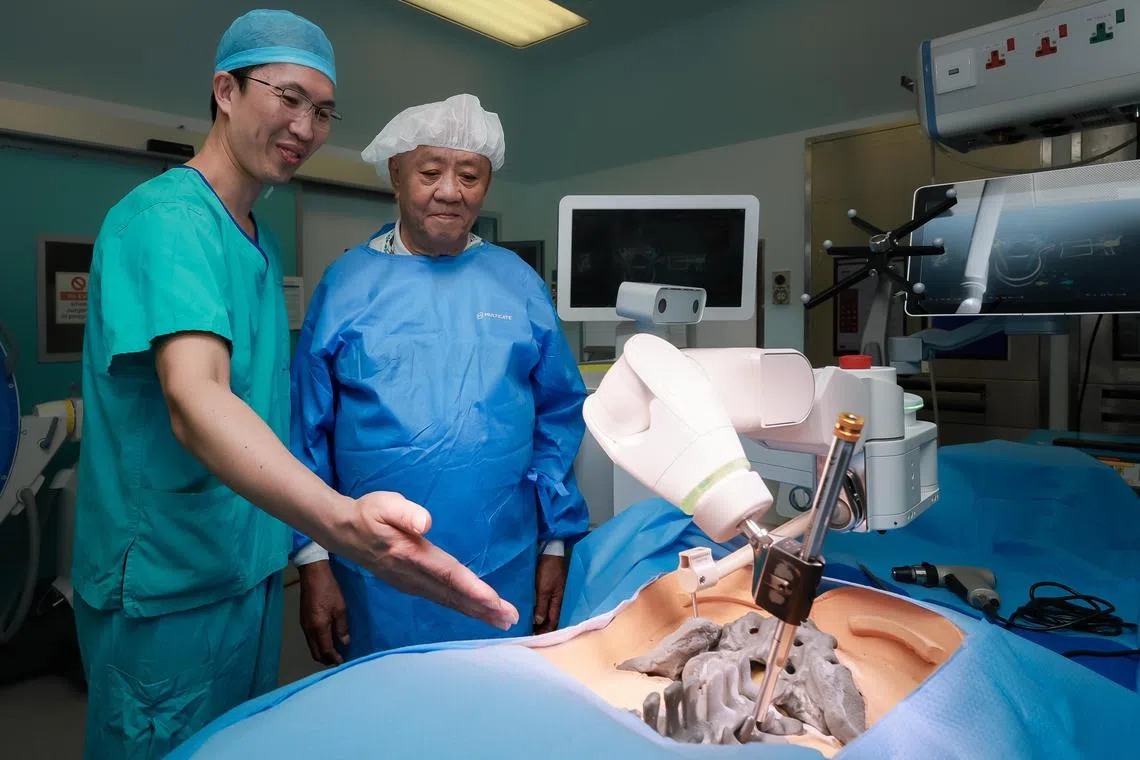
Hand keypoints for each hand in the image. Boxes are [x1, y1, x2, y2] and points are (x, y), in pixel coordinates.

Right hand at [298, 560, 348, 665]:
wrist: (312, 575)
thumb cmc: (329, 590)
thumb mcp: (340, 608)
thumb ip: (342, 627)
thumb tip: (345, 643)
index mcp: (318, 628)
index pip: (325, 650)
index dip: (334, 658)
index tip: (342, 662)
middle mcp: (308, 630)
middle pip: (315, 652)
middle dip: (326, 659)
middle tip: (338, 659)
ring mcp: (304, 625)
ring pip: (312, 646)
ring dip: (322, 652)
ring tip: (334, 651)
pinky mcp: (303, 620)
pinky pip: (310, 639)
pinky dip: (318, 644)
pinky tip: (327, 639)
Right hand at [345, 492, 519, 630]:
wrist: (343, 532)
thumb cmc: (368, 514)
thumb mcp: (385, 504)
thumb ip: (406, 512)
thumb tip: (425, 523)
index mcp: (412, 555)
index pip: (448, 574)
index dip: (472, 589)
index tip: (495, 600)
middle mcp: (414, 576)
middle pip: (454, 595)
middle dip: (483, 608)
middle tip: (510, 619)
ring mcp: (412, 584)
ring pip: (449, 601)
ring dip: (476, 612)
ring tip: (502, 621)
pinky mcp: (411, 586)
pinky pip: (442, 600)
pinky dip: (462, 608)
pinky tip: (477, 612)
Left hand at [533, 553, 567, 634]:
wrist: (550, 554)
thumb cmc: (548, 571)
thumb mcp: (544, 589)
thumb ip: (542, 606)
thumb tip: (539, 622)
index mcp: (558, 602)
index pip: (553, 622)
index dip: (545, 631)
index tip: (535, 638)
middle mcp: (557, 600)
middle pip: (551, 619)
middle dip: (543, 628)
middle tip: (530, 634)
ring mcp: (554, 594)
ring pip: (548, 612)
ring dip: (540, 620)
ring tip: (529, 626)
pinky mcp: (548, 589)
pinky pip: (545, 604)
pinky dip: (539, 611)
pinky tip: (532, 613)